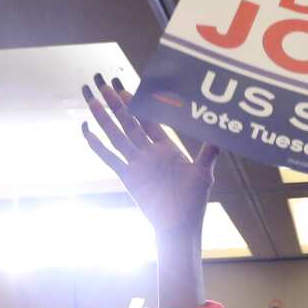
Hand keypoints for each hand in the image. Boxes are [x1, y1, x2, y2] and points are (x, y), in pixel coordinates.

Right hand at [80, 74, 217, 239]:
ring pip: (115, 135)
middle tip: (102, 81)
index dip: (136, 101)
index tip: (125, 84)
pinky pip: (108, 158)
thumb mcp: (203, 172)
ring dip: (102, 117)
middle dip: (115, 102)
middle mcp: (149, 153)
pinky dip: (96, 144)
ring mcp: (136, 164)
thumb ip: (209, 151)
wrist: (179, 226)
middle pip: (128, 122)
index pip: (148, 118)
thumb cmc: (193, 201)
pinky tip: (85, 128)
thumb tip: (222, 131)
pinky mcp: (127, 177)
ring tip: (90, 98)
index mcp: (167, 148)